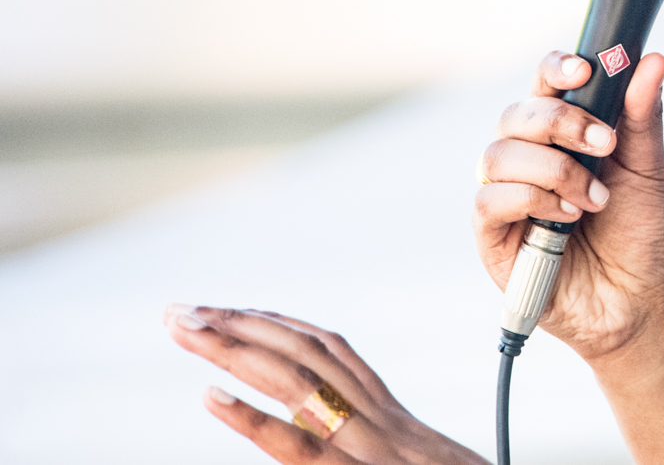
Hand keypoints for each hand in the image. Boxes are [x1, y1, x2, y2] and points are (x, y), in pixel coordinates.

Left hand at [163, 304, 485, 464]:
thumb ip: (383, 446)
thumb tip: (337, 436)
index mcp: (390, 416)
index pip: (328, 351)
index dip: (277, 324)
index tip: (231, 309)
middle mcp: (378, 420)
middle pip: (303, 354)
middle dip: (239, 325)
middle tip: (179, 311)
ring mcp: (367, 446)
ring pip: (295, 382)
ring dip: (232, 351)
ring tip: (185, 331)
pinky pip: (299, 445)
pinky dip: (253, 418)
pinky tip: (211, 398)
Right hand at [473, 51, 663, 365]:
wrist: (639, 298)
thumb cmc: (639, 232)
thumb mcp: (648, 168)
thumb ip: (643, 115)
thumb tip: (653, 60)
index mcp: (562, 134)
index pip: (544, 83)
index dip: (556, 69)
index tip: (584, 71)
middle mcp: (528, 158)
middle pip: (517, 112)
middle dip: (563, 122)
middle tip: (605, 144)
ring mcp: (507, 195)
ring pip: (499, 153)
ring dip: (555, 170)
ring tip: (595, 199)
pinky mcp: (493, 236)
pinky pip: (490, 200)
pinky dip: (532, 200)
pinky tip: (567, 217)